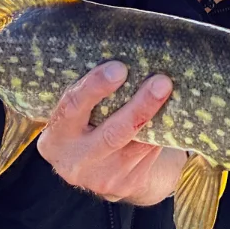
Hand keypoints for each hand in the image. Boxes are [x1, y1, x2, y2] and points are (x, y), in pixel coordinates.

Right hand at [36, 61, 187, 205]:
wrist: (103, 170)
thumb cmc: (91, 124)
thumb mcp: (79, 114)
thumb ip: (89, 92)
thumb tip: (122, 44)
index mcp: (55, 138)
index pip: (71, 107)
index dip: (95, 87)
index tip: (119, 67)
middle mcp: (74, 161)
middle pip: (111, 133)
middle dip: (138, 107)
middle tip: (161, 82)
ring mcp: (101, 178)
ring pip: (136, 144)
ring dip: (158, 117)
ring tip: (172, 91)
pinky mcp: (127, 184)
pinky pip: (149, 154)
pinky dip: (163, 132)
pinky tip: (174, 114)